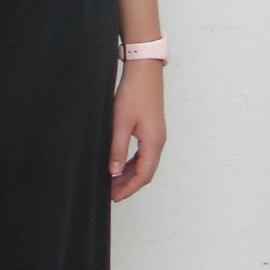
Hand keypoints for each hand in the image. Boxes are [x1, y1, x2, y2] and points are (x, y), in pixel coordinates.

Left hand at [110, 58, 166, 202]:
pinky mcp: (153, 130)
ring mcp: (157, 136)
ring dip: (130, 175)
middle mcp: (159, 142)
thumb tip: (114, 171)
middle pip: (146, 172)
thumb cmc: (133, 94)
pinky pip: (145, 154)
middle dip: (129, 185)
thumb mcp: (121, 123)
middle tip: (111, 193)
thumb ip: (118, 149)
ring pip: (145, 164)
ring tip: (113, 181)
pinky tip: (121, 165)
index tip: (114, 197)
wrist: (145, 71)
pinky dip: (133, 164)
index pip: (143, 175)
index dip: (128, 189)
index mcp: (153, 142)